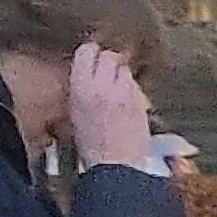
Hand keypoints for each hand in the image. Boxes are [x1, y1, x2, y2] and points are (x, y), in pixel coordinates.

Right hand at [66, 43, 154, 172]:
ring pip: (126, 70)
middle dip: (109, 62)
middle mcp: (103, 85)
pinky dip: (133, 90)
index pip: (87, 51)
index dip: (91, 53)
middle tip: (108, 73)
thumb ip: (81, 89)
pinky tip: (129, 104)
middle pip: (110, 55)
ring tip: (118, 92)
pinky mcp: (142, 100)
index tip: (92, 57)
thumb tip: (86, 74)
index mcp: (80, 87)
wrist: (115, 165)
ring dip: (122, 76)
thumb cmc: (92, 147)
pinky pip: (137, 86)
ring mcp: (125, 92)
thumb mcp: (75, 114)